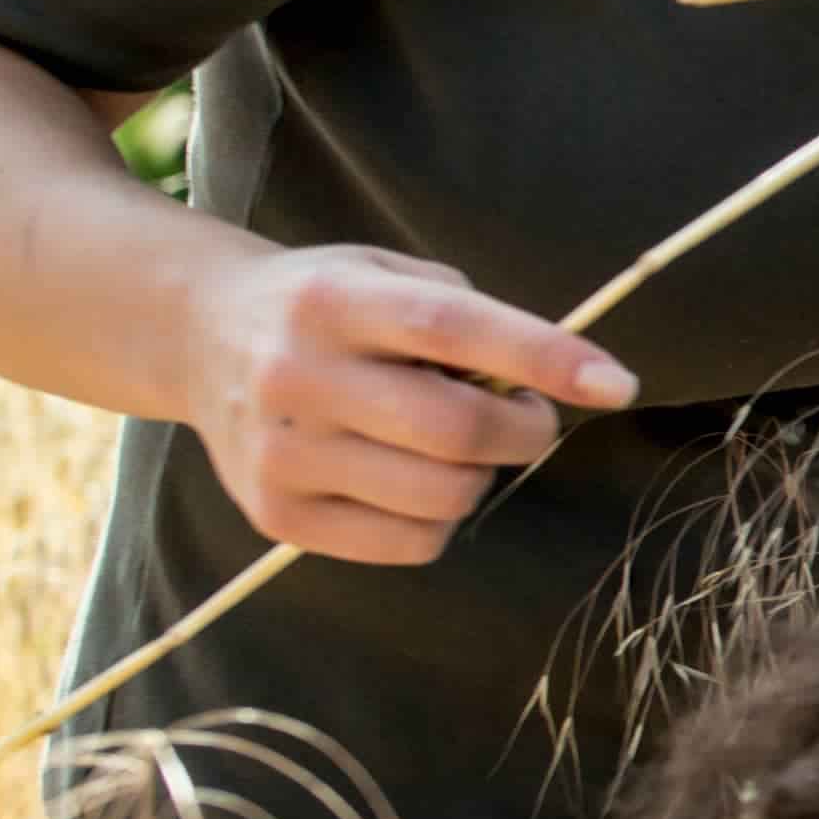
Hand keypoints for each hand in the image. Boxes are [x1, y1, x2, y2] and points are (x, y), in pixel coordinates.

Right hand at [184, 243, 635, 563]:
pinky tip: (410, 480)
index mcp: (334, 301)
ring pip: (442, 496)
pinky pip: (411, 544)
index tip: (618, 384)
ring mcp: (281, 452)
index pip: (454, 328)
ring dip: (481, 476)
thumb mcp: (389, 274)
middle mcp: (297, 375)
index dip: (545, 358)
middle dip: (526, 431)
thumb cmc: (329, 307)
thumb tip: (564, 378)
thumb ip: (472, 317)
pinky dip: (439, 520)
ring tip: (452, 444)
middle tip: (524, 416)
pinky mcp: (276, 514)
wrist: (200, 337)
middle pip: (456, 430)